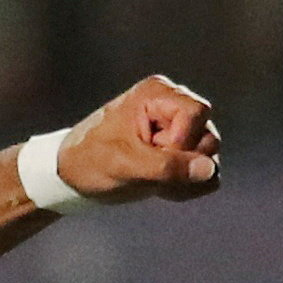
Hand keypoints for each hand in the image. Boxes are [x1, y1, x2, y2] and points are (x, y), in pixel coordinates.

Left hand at [57, 74, 223, 202]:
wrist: (71, 177)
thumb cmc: (89, 162)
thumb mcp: (124, 164)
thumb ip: (167, 166)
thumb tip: (209, 169)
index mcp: (157, 94)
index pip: (197, 114)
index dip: (181, 141)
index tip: (151, 153)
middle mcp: (174, 106)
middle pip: (209, 137)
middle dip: (182, 165)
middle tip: (147, 174)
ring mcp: (180, 130)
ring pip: (210, 158)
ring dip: (184, 181)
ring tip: (150, 183)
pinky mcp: (181, 152)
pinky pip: (206, 173)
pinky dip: (186, 187)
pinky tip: (159, 189)